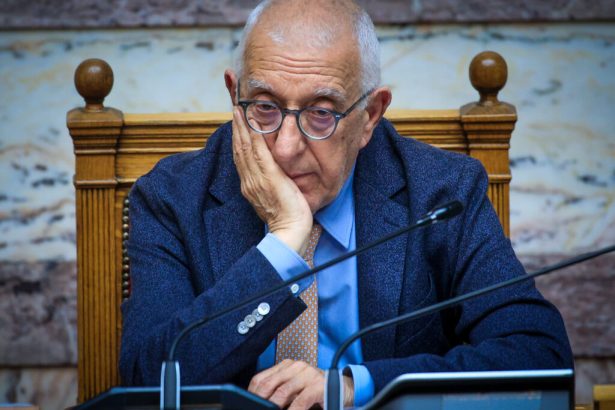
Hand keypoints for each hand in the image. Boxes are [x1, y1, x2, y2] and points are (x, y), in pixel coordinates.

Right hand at [232, 107, 312, 253]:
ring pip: (245, 146)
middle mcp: (249, 180)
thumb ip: (271, 185)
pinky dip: (254, 134)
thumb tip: (275, 175)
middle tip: (235, 108)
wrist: (291, 231)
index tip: (237, 123)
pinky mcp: (269, 176)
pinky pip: (258, 150)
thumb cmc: (288, 219)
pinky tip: (253, 120)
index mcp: (249, 186)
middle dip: (236, 127)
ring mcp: (257, 178)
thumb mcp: (275, 199)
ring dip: (242, 126)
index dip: (238, 139)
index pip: (240, 157)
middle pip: (239, 149)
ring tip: (239, 109)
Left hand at [248, 360, 353, 409]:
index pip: (261, 378)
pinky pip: (300, 401)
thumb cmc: (316, 392)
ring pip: (282, 392)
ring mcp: (308, 374)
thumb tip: (259, 403)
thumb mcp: (295, 390)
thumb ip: (279, 393)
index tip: (247, 404)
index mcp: (287, 366)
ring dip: (272, 407)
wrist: (345, 389)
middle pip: (268, 384)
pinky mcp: (319, 386)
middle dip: (260, 402)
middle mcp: (296, 367)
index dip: (251, 394)